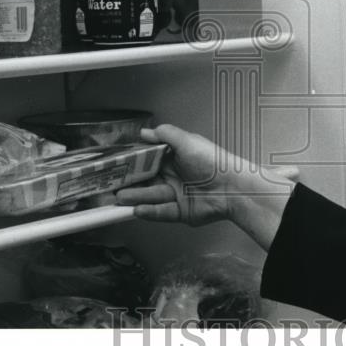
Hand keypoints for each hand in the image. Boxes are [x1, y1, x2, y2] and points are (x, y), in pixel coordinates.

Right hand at [116, 124, 299, 249]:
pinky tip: (136, 209)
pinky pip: (161, 212)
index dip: (134, 162)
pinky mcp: (181, 212)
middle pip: (147, 180)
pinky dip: (149, 211)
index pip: (149, 160)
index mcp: (176, 158)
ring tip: (120, 196)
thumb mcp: (188, 141)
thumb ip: (165, 135)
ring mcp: (177, 195)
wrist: (233, 187)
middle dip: (130, 182)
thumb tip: (146, 132)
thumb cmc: (214, 162)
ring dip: (136, 196)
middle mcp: (175, 176)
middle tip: (112, 183)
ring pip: (152, 196)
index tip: (117, 163)